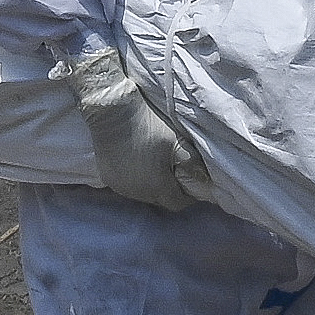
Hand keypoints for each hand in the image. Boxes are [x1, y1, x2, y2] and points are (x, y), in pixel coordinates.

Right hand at [60, 44, 204, 211]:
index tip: (193, 184)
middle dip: (170, 190)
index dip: (188, 196)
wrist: (112, 112)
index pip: (178, 203)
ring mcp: (121, 187)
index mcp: (157, 186)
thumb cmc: (148, 125)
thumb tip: (207, 179)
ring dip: (152, 186)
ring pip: (144, 195)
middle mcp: (138, 193)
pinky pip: (128, 187)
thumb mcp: (177, 142)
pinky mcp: (108, 179)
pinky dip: (136, 180)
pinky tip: (138, 165)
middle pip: (160, 200)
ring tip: (156, 167)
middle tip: (175, 172)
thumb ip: (193, 163)